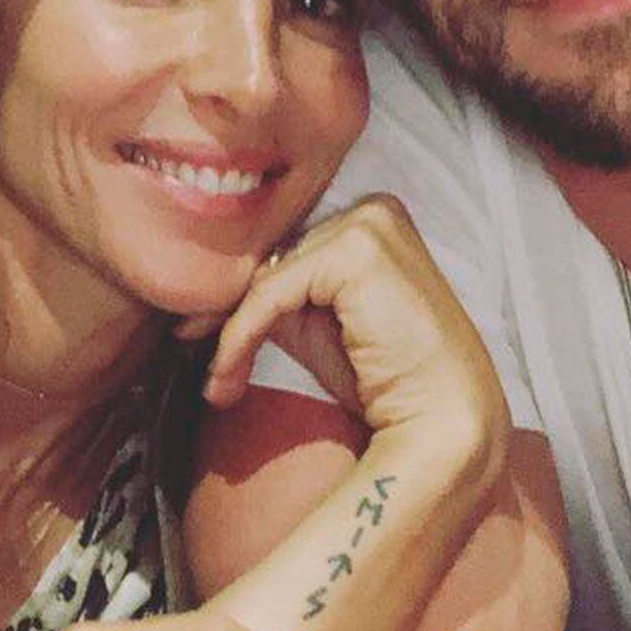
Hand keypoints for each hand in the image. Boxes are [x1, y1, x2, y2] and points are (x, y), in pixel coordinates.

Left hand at [199, 195, 508, 447]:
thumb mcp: (319, 325)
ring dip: (232, 332)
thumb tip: (215, 298)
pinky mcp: (355, 252)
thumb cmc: (388, 379)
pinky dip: (241, 337)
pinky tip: (227, 377)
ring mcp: (369, 225)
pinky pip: (271, 294)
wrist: (441, 420)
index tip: (196, 333)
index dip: (241, 294)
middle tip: (189, 346)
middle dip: (229, 309)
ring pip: (267, 277)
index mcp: (373, 220)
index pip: (288, 251)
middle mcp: (373, 210)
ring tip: (217, 384)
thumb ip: (280, 298)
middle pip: (274, 258)